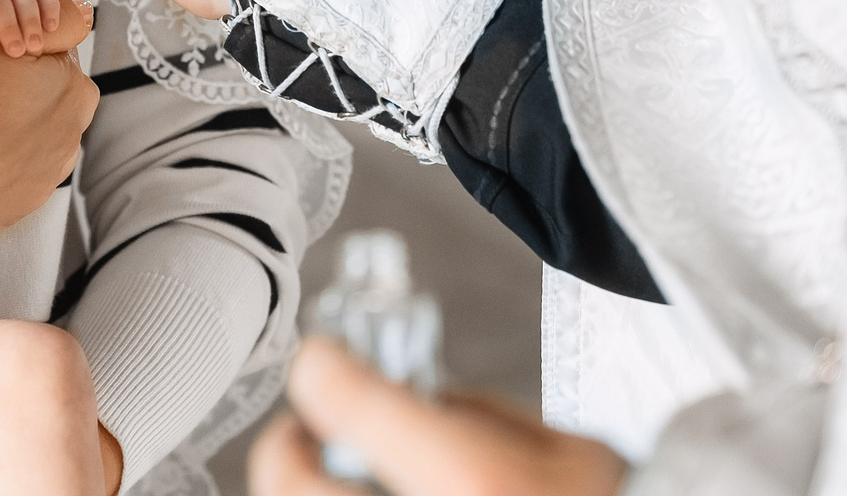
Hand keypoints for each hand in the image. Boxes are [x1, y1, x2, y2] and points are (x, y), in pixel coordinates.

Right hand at [0, 1, 94, 292]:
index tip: (1, 67)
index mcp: (77, 95)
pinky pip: (15, 176)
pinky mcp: (25, 205)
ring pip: (35, 142)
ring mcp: (50, 175)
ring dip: (13, 134)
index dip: (27, 61)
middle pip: (52, 107)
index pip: (60, 67)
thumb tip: (62, 18)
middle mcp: (73, 138)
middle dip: (27, 100)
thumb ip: (31, 29)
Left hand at [248, 340, 627, 495]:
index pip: (340, 395)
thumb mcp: (563, 449)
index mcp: (468, 481)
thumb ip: (477, 415)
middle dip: (289, 448)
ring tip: (342, 484)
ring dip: (305, 494)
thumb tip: (411, 400)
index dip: (324, 366)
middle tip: (317, 437)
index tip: (326, 364)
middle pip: (282, 476)